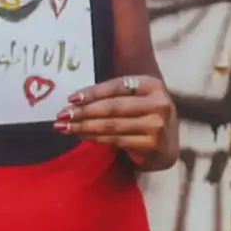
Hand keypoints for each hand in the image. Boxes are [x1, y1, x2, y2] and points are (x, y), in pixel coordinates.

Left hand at [55, 74, 178, 166]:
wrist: (169, 145)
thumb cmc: (146, 116)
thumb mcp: (138, 98)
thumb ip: (115, 94)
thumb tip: (76, 99)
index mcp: (153, 85)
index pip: (118, 86)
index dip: (93, 92)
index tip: (71, 98)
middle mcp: (158, 103)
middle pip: (113, 107)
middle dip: (83, 111)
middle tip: (62, 115)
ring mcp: (157, 125)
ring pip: (112, 125)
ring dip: (84, 126)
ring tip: (65, 127)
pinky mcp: (151, 144)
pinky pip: (116, 140)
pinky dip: (95, 138)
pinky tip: (82, 136)